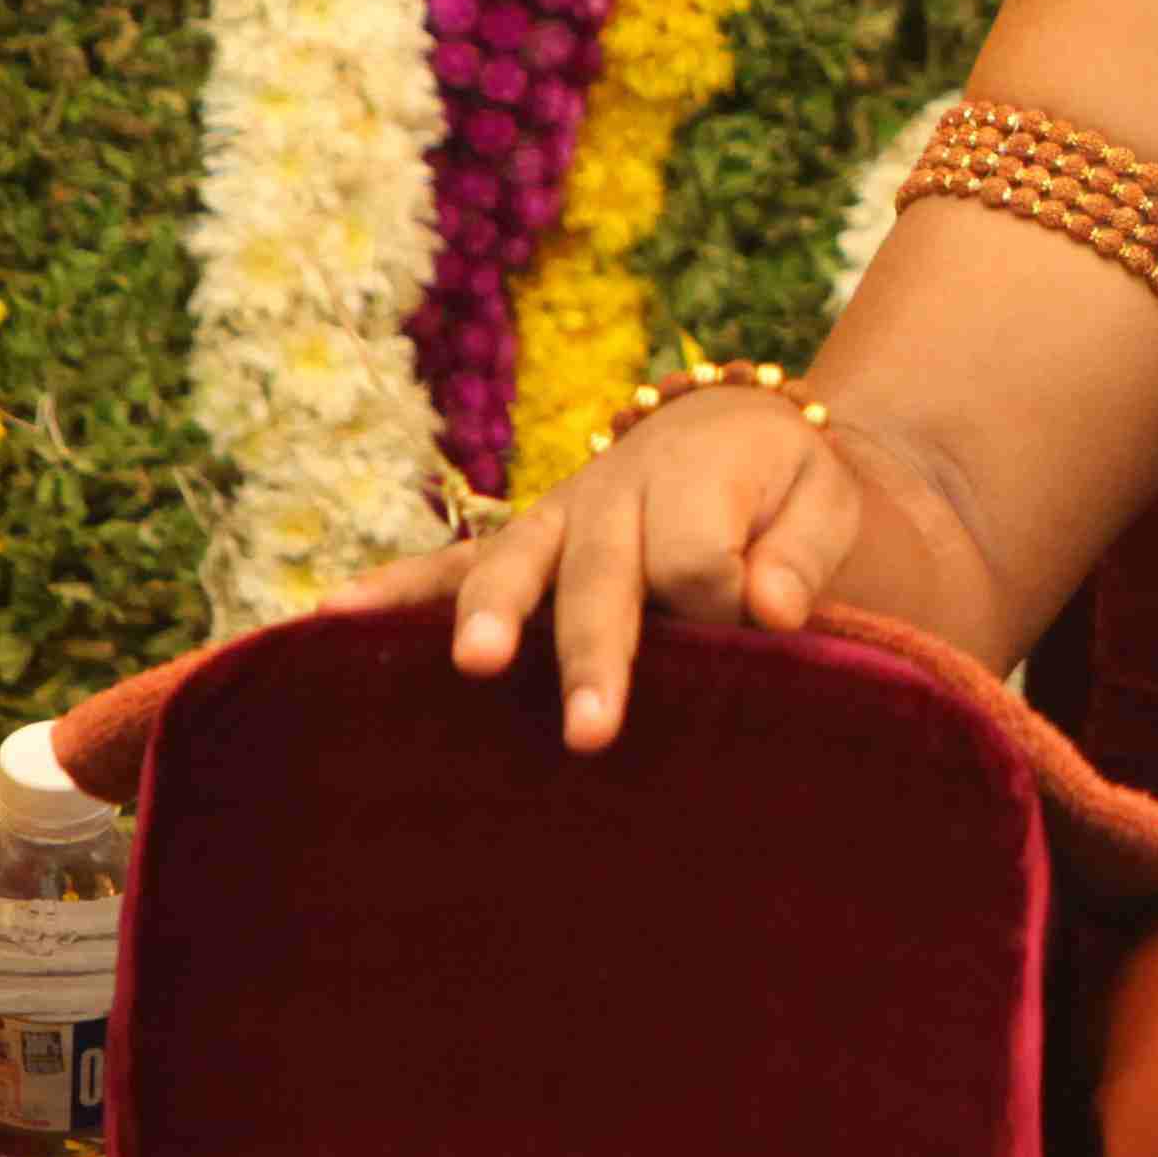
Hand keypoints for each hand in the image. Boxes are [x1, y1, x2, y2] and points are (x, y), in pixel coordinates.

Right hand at [314, 384, 860, 750]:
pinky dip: (394, 588)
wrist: (728, 425)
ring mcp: (555, 519)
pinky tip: (334, 616)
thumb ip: (802, 552)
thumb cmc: (782, 485)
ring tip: (472, 666)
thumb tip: (771, 610)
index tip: (760, 631)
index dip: (727, 602)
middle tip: (592, 731)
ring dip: (493, 617)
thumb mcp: (823, 499)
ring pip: (515, 567)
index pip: (698, 557)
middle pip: (602, 576)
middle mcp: (613, 495)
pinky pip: (449, 563)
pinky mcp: (521, 542)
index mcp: (696, 479)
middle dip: (594, 652)